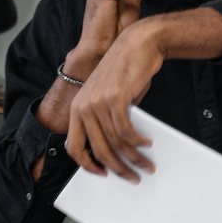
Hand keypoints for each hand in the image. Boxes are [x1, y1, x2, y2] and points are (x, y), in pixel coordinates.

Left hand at [65, 21, 161, 182]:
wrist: (138, 44)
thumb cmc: (126, 72)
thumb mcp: (109, 98)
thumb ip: (107, 121)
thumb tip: (118, 150)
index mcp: (77, 108)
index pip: (73, 147)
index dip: (87, 165)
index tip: (103, 174)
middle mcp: (83, 106)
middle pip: (98, 149)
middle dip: (118, 168)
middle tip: (133, 178)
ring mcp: (97, 102)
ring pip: (115, 143)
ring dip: (134, 158)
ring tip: (147, 165)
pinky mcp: (114, 98)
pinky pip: (126, 130)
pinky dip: (138, 142)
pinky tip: (147, 144)